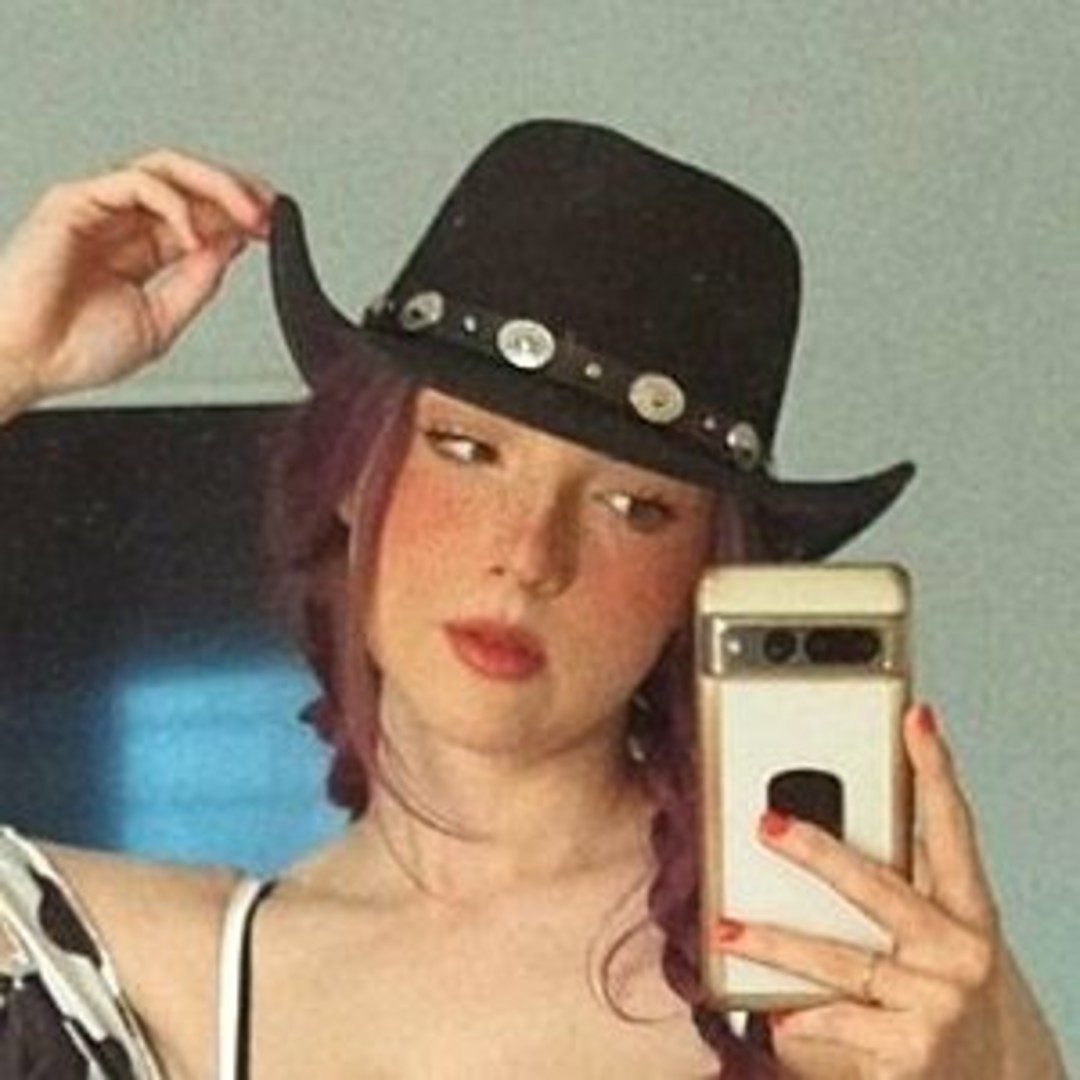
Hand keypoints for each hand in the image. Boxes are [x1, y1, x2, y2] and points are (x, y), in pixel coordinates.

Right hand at [0, 149, 273, 415]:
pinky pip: (135, 182)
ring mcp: (98, 208)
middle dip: (238, 191)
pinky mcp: (74, 202)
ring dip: (216, 186)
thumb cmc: (73, 350)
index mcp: (143, 249)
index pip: (201, 213)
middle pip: (190, 182)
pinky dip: (173, 203)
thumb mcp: (161, 321)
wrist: (24, 362)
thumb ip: (196, 283)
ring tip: (248, 214)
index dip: (241, 214)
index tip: (276, 227)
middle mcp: (122, 222)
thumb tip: (229, 250)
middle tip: (272, 212)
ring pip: (168, 168)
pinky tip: (193, 237)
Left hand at [710, 704, 1064, 1078]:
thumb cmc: (942, 993)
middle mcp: (961, 952)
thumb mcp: (934, 937)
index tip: (917, 719)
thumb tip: (821, 815)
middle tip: (769, 826)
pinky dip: (797, 1018)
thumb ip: (896, 885)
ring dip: (775, 944)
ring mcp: (937, 1002)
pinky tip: (774, 1017)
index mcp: (969, 911)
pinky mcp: (909, 1050)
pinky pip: (832, 1021)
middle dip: (819, 853)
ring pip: (839, 958)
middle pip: (879, 887)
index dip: (936, 770)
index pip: (955, 827)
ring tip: (728, 931)